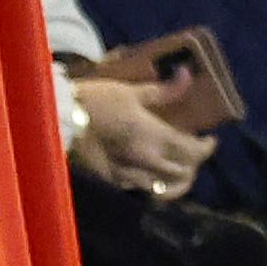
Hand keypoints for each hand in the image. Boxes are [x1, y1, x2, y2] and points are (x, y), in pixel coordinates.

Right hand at [69, 76, 211, 195]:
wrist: (56, 120)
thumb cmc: (94, 101)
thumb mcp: (130, 91)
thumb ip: (163, 90)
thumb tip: (187, 74)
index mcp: (153, 137)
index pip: (193, 152)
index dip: (206, 148)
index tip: (210, 140)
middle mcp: (145, 161)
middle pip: (183, 174)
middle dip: (195, 165)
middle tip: (194, 153)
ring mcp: (127, 175)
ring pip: (163, 190)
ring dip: (176, 181)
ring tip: (178, 170)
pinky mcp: (110, 181)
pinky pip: (139, 189)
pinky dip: (151, 184)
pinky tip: (149, 173)